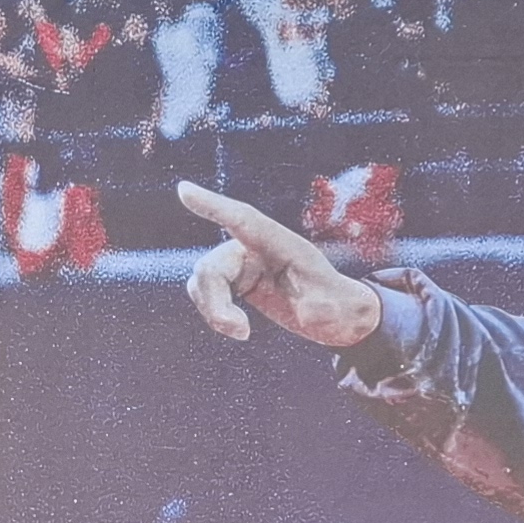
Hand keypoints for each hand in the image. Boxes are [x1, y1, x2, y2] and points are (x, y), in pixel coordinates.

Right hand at [175, 180, 386, 352]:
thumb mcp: (339, 311)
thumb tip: (312, 312)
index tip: (184, 190)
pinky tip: (238, 327)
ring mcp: (244, 262)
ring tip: (242, 332)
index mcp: (283, 245)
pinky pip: (206, 290)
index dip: (213, 206)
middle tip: (241, 332)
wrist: (336, 316)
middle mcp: (257, 248)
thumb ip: (325, 309)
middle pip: (212, 266)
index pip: (243, 219)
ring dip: (214, 310)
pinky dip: (214, 312)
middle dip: (215, 302)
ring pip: (204, 279)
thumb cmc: (340, 308)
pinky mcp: (236, 279)